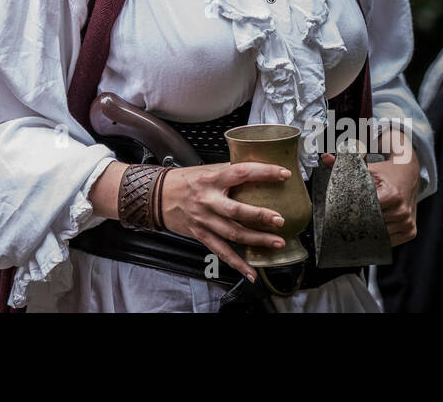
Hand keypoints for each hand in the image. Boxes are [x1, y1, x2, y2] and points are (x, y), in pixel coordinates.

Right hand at [159, 162, 291, 282]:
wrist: (158, 196)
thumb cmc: (185, 181)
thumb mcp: (207, 170)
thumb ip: (230, 173)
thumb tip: (259, 172)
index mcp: (211, 179)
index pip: (241, 172)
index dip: (264, 172)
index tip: (283, 174)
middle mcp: (208, 200)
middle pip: (236, 211)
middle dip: (260, 216)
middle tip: (280, 220)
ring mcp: (204, 220)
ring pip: (233, 234)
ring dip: (256, 240)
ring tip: (277, 243)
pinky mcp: (201, 235)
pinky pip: (221, 251)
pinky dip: (237, 263)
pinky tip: (251, 271)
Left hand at [320, 147, 419, 245]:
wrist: (409, 174)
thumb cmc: (387, 172)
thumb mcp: (368, 167)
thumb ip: (346, 163)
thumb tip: (326, 158)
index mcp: (392, 195)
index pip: (366, 211)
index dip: (355, 211)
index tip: (345, 211)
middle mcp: (402, 210)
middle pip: (372, 224)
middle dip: (360, 222)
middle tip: (350, 220)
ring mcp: (407, 223)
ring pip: (380, 234)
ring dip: (371, 230)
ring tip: (364, 222)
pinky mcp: (411, 231)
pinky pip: (390, 240)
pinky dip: (381, 236)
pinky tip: (376, 228)